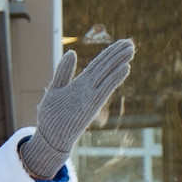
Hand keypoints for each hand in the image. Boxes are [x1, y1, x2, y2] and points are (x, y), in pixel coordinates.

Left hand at [18, 39, 137, 180]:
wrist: (50, 138)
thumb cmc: (51, 116)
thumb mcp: (55, 89)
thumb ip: (64, 71)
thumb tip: (72, 52)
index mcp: (81, 83)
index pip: (99, 64)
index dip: (110, 52)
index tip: (123, 42)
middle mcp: (88, 88)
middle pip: (105, 67)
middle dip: (118, 54)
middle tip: (131, 43)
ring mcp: (90, 96)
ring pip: (107, 75)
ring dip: (119, 62)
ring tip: (131, 50)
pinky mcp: (90, 105)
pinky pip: (105, 89)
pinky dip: (114, 79)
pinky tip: (125, 68)